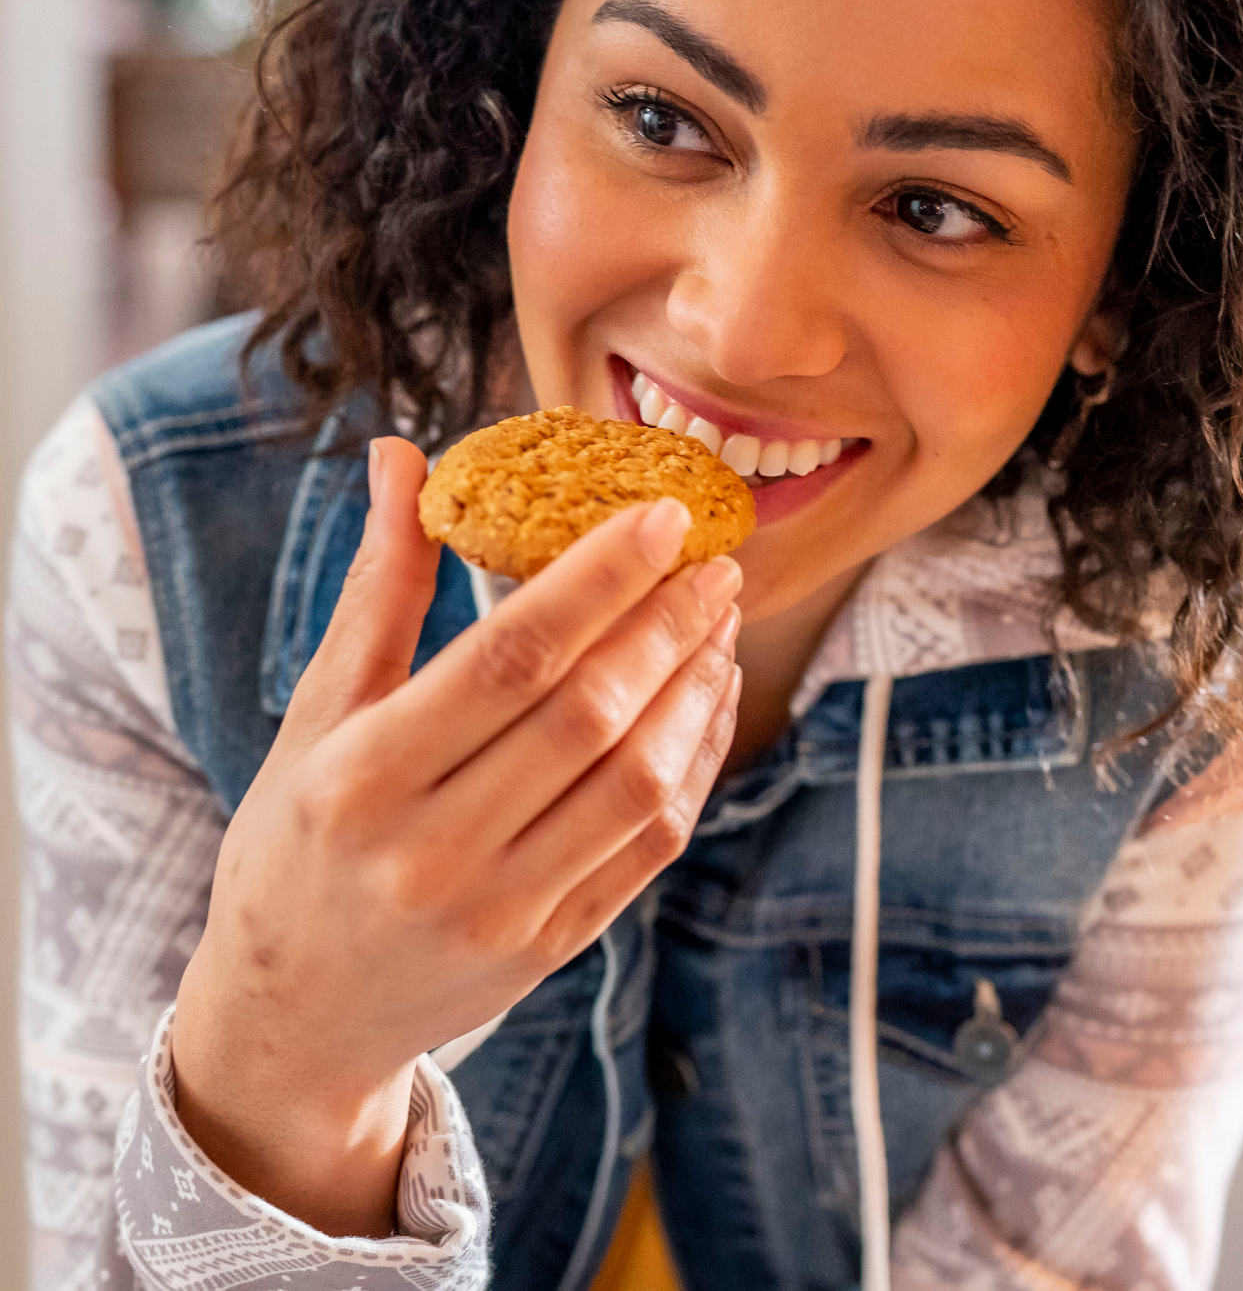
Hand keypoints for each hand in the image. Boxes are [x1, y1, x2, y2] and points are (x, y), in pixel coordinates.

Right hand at [171, 437, 741, 1234]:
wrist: (292, 1017)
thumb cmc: (298, 842)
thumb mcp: (317, 712)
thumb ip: (377, 587)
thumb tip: (402, 457)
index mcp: (364, 776)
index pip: (511, 658)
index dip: (599, 579)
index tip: (664, 516)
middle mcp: (433, 851)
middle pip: (589, 716)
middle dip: (667, 625)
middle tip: (714, 563)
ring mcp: (501, 910)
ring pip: (637, 781)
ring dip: (696, 691)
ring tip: (719, 625)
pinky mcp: (550, 947)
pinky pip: (650, 844)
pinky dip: (694, 764)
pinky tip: (708, 702)